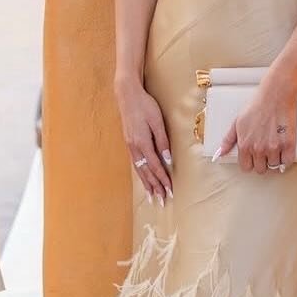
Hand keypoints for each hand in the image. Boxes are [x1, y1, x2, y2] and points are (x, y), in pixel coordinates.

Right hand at [115, 79, 172, 202]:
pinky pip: (135, 163)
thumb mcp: (157, 121)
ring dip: (146, 184)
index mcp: (143, 142)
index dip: (163, 179)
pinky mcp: (129, 142)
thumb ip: (162, 141)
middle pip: (146, 172)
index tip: (170, 190)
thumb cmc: (145, 105)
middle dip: (155, 187)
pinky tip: (143, 179)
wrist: (127, 95)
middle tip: (162, 201)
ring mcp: (130, 145)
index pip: (155, 166)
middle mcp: (135, 147)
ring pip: (139, 169)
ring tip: (151, 196)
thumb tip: (167, 159)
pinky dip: (140, 174)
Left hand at [216, 86, 296, 174]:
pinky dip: (286, 159)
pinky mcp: (288, 144)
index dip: (250, 163)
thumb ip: (228, 140)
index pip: (246, 167)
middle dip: (262, 163)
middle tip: (265, 153)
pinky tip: (284, 151)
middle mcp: (258, 149)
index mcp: (245, 145)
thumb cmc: (256, 106)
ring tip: (274, 149)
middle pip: (261, 169)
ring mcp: (274, 148)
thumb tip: (221, 153)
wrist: (275, 95)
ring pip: (274, 167)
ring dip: (274, 160)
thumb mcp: (237, 122)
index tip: (253, 159)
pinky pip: (287, 162)